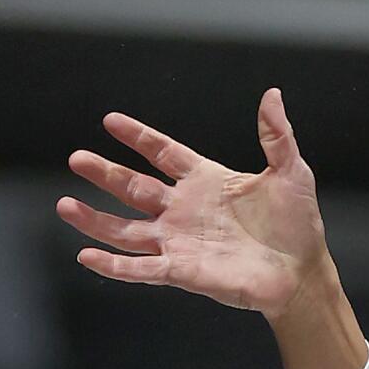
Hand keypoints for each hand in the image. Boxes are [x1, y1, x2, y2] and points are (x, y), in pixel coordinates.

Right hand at [57, 88, 331, 318]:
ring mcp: (180, 241)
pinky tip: (86, 255)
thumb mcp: (291, 173)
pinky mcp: (183, 271)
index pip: (162, 152)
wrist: (302, 273)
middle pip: (134, 187)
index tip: (110, 121)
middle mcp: (185, 209)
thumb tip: (272, 95)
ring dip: (95, 219)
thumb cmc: (298, 225)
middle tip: (75, 158)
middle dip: (104, 173)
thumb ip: (277, 136)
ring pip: (126, 229)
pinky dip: (114, 265)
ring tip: (65, 206)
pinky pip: (141, 268)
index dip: (138, 137)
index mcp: (206, 180)